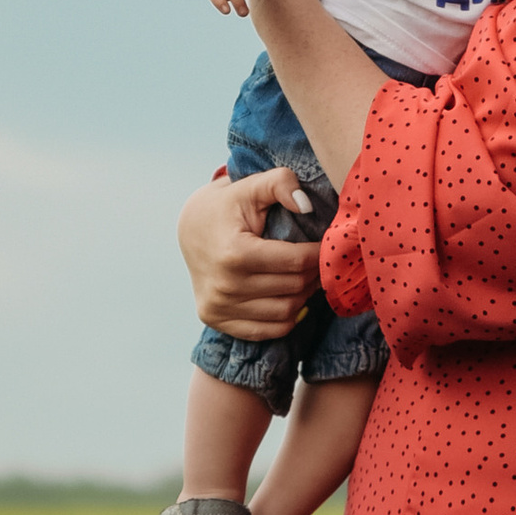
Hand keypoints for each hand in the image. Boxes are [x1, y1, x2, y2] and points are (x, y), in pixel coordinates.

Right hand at [177, 167, 322, 339]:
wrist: (189, 229)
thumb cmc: (226, 206)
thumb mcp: (250, 186)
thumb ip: (280, 183)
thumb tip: (306, 205)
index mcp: (234, 253)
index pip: (296, 262)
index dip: (318, 253)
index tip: (326, 243)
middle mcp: (224, 285)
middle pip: (294, 287)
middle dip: (314, 273)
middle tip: (320, 260)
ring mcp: (218, 306)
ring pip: (286, 312)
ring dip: (304, 296)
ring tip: (307, 277)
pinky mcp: (215, 319)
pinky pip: (267, 331)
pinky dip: (287, 319)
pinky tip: (292, 299)